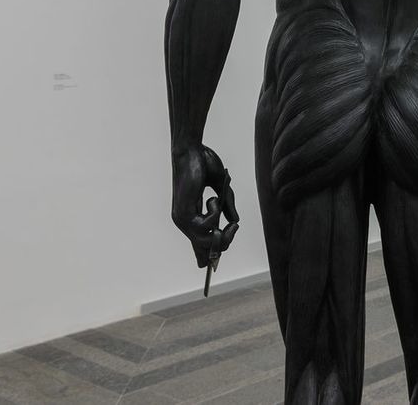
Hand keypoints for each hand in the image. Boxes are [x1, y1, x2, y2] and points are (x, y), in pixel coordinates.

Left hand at [171, 143, 239, 267]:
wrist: (191, 150)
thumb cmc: (204, 165)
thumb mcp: (221, 190)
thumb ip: (227, 207)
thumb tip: (234, 222)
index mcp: (192, 217)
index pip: (198, 246)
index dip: (207, 258)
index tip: (213, 267)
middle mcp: (185, 222)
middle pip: (206, 251)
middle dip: (225, 242)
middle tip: (234, 226)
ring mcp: (182, 219)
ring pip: (205, 243)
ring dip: (222, 230)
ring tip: (225, 213)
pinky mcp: (183, 214)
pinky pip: (206, 227)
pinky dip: (215, 213)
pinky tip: (211, 198)